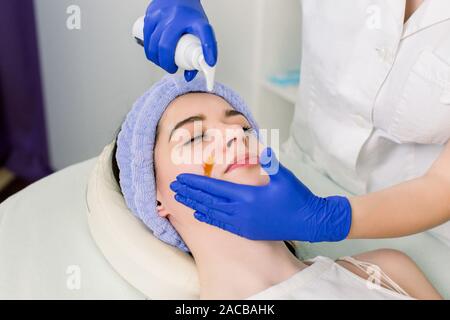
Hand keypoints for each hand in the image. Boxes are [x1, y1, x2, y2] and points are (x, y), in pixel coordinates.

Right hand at [144, 0, 217, 81]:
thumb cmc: (189, 15)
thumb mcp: (199, 30)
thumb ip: (197, 52)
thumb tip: (189, 76)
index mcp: (196, 20)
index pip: (205, 33)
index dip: (208, 49)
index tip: (209, 62)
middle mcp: (178, 17)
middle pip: (167, 45)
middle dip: (166, 63)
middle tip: (171, 68)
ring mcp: (162, 16)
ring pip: (154, 43)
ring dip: (156, 59)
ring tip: (162, 63)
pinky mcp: (151, 15)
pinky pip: (147, 38)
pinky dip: (149, 50)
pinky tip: (153, 54)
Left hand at [170, 148, 351, 241]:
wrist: (309, 222)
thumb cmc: (297, 197)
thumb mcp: (283, 175)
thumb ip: (268, 160)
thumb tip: (257, 144)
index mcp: (246, 196)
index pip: (213, 187)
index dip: (195, 182)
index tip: (180, 178)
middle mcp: (240, 212)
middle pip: (208, 200)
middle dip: (189, 193)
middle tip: (173, 187)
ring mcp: (243, 224)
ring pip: (212, 214)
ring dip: (196, 205)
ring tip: (181, 201)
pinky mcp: (247, 231)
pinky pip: (222, 224)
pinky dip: (209, 218)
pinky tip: (201, 215)